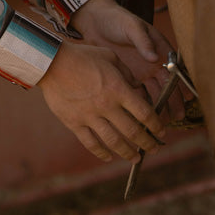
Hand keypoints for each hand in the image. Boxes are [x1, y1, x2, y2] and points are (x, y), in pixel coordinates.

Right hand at [38, 39, 165, 162]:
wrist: (51, 62)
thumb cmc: (82, 56)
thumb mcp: (109, 56)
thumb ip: (125, 72)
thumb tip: (136, 87)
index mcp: (118, 89)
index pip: (144, 113)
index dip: (156, 125)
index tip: (162, 132)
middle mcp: (107, 106)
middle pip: (133, 131)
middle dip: (147, 143)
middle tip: (154, 148)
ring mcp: (90, 116)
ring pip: (114, 142)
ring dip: (128, 152)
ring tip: (136, 158)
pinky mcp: (74, 123)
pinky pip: (90, 143)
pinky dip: (101, 153)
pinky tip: (109, 156)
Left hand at [69, 0, 185, 121]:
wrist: (94, 21)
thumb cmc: (116, 19)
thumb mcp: (131, 26)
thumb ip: (142, 41)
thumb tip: (155, 58)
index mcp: (159, 49)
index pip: (175, 69)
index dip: (182, 83)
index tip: (187, 98)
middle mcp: (153, 63)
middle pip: (166, 85)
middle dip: (173, 101)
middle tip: (177, 117)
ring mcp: (141, 71)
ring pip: (154, 92)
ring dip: (159, 106)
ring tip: (162, 123)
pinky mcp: (128, 77)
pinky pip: (138, 94)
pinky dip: (141, 105)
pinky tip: (143, 118)